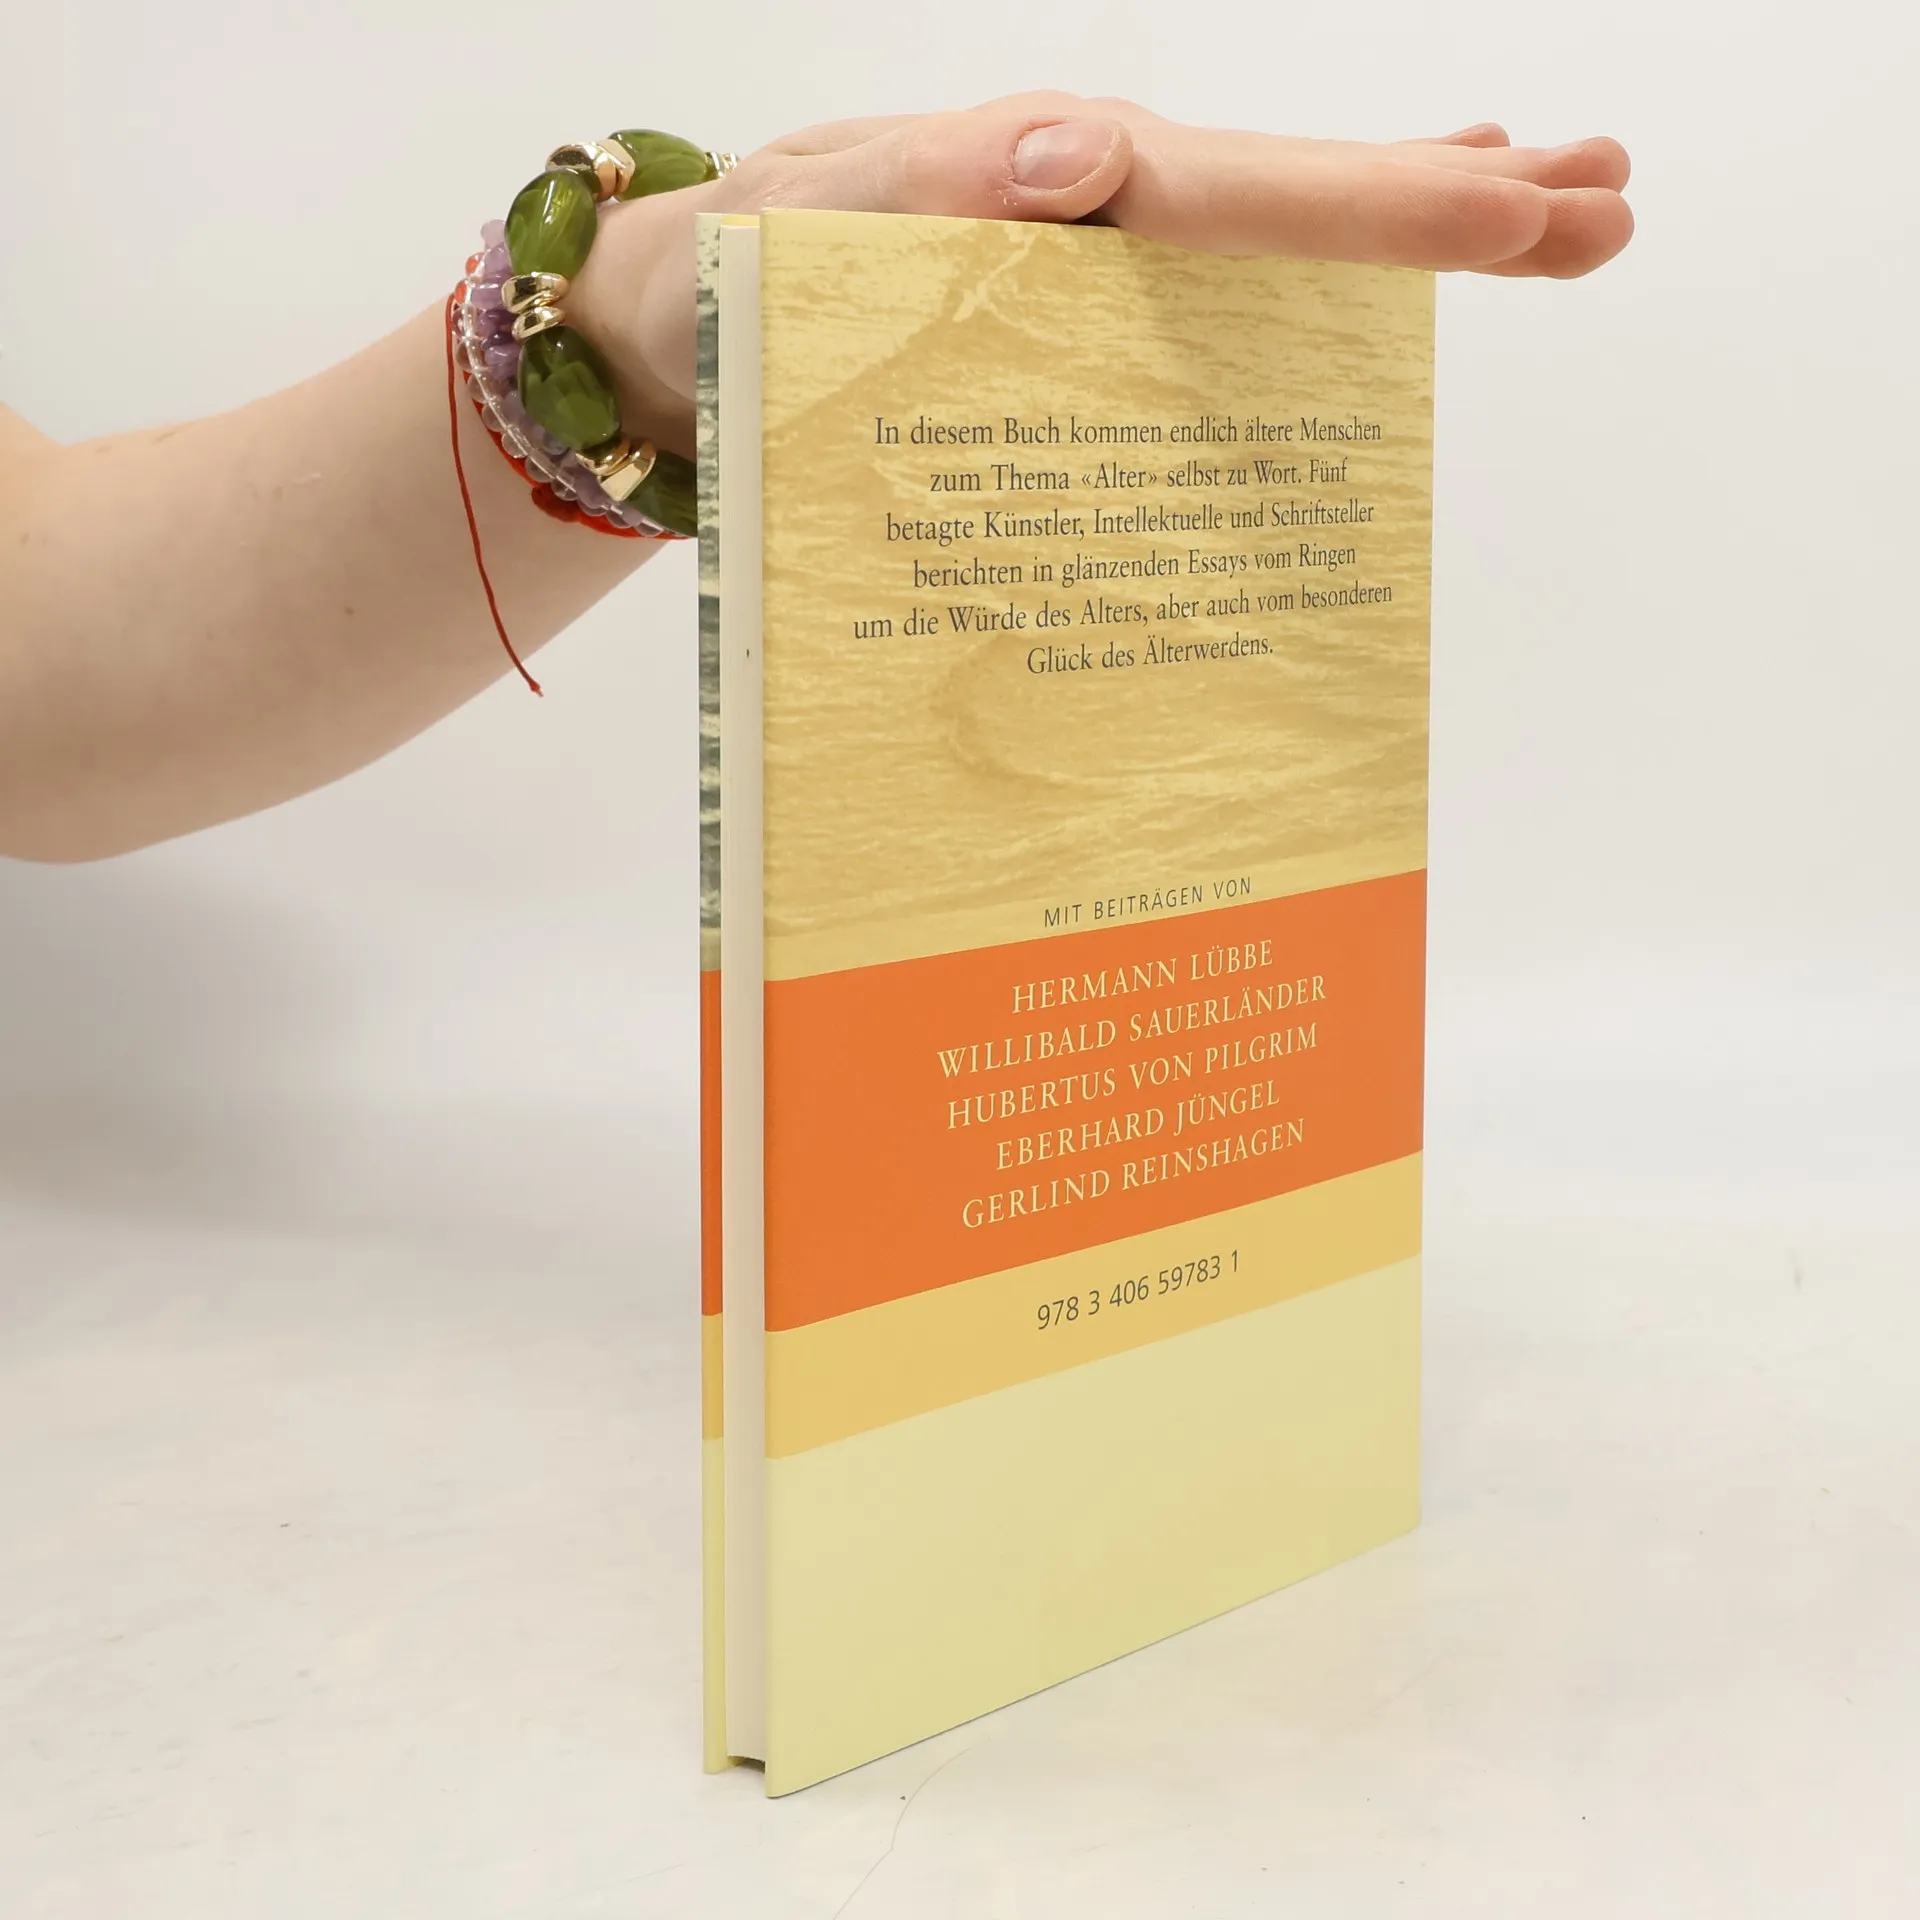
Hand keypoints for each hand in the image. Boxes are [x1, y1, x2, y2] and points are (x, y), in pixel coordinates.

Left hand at [570, 91, 1632, 450]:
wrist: (667, 322)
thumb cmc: (726, 282)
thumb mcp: (805, 229)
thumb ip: (928, 192)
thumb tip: (1078, 158)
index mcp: (1060, 189)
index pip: (1256, 200)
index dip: (1391, 208)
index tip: (1520, 209)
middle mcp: (1097, 212)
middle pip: (1304, 205)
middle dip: (1456, 207)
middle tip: (1608, 203)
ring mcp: (1093, 259)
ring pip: (1282, 238)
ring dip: (1414, 221)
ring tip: (1550, 204)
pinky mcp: (1070, 307)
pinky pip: (1213, 288)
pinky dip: (1304, 274)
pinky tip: (1364, 282)